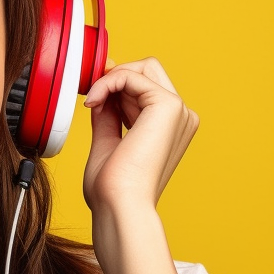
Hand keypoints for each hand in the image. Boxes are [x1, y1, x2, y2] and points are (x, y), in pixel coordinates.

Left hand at [82, 56, 197, 216]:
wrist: (119, 205)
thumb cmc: (112, 189)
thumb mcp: (108, 142)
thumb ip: (109, 115)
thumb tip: (102, 92)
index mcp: (171, 128)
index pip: (145, 87)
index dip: (116, 84)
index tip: (91, 97)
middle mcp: (181, 117)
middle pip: (148, 70)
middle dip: (116, 77)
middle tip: (92, 99)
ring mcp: (179, 110)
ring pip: (142, 67)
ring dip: (110, 80)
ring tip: (93, 105)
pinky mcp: (169, 105)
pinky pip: (131, 75)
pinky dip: (107, 83)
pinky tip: (93, 102)